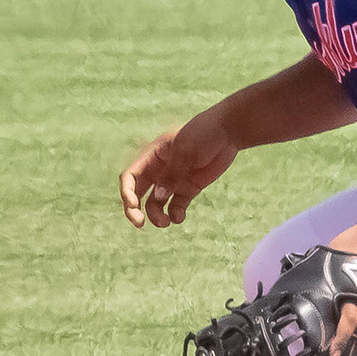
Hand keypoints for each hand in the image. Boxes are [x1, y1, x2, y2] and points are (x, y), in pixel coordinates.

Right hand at [120, 113, 236, 228]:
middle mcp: (158, 170)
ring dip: (156, 216)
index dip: (127, 192)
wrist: (229, 132)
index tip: (133, 204)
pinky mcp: (188, 189)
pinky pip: (176, 207)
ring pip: (156, 204)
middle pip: (137, 193)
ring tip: (166, 223)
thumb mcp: (186, 152)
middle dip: (133, 209)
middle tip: (139, 223)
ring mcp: (173, 181)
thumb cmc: (204, 134)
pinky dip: (175, 215)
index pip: (130, 176)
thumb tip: (158, 198)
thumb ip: (172, 175)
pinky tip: (179, 218)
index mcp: (151, 155)